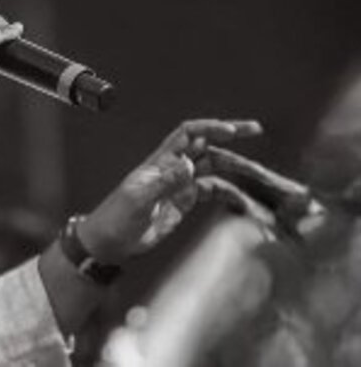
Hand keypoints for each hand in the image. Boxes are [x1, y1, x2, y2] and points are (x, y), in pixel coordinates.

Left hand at [77, 119, 263, 263]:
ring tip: (258, 172)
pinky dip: (229, 192)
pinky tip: (242, 199)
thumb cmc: (116, 218)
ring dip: (235, 167)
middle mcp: (172, 169)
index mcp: (160, 163)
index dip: (210, 128)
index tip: (233, 131)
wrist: (111, 240)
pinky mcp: (183, 202)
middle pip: (206, 146)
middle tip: (254, 130)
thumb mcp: (139, 199)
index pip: (188, 134)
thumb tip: (187, 163)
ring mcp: (179, 185)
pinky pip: (211, 191)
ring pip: (213, 168)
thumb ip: (164, 182)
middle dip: (231, 137)